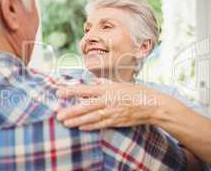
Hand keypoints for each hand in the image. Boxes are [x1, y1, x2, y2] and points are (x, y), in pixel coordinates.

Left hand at [56, 80, 183, 130]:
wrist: (152, 104)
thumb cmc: (135, 92)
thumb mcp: (119, 84)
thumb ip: (105, 84)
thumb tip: (93, 83)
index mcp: (107, 89)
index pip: (85, 90)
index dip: (71, 91)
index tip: (59, 93)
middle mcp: (107, 100)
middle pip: (85, 106)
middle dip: (71, 111)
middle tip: (58, 115)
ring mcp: (111, 112)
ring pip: (90, 117)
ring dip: (77, 121)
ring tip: (65, 123)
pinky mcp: (116, 121)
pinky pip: (100, 124)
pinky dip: (90, 126)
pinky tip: (80, 127)